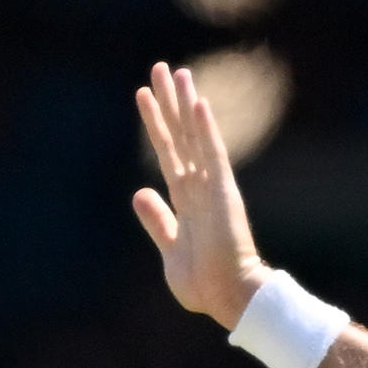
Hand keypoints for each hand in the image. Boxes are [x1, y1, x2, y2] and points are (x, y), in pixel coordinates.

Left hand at [128, 62, 264, 329]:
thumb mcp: (169, 249)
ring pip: (194, 136)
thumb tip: (139, 192)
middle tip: (161, 67)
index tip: (145, 95)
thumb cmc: (204, 283)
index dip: (155, 123)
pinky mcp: (224, 192)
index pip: (168, 152)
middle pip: (180, 134)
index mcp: (186, 200)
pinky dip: (206, 129)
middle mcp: (199, 186)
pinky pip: (213, 154)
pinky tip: (199, 103)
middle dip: (169, 101)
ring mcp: (212, 187)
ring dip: (185, 103)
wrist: (228, 299)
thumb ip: (156, 220)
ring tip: (176, 71)